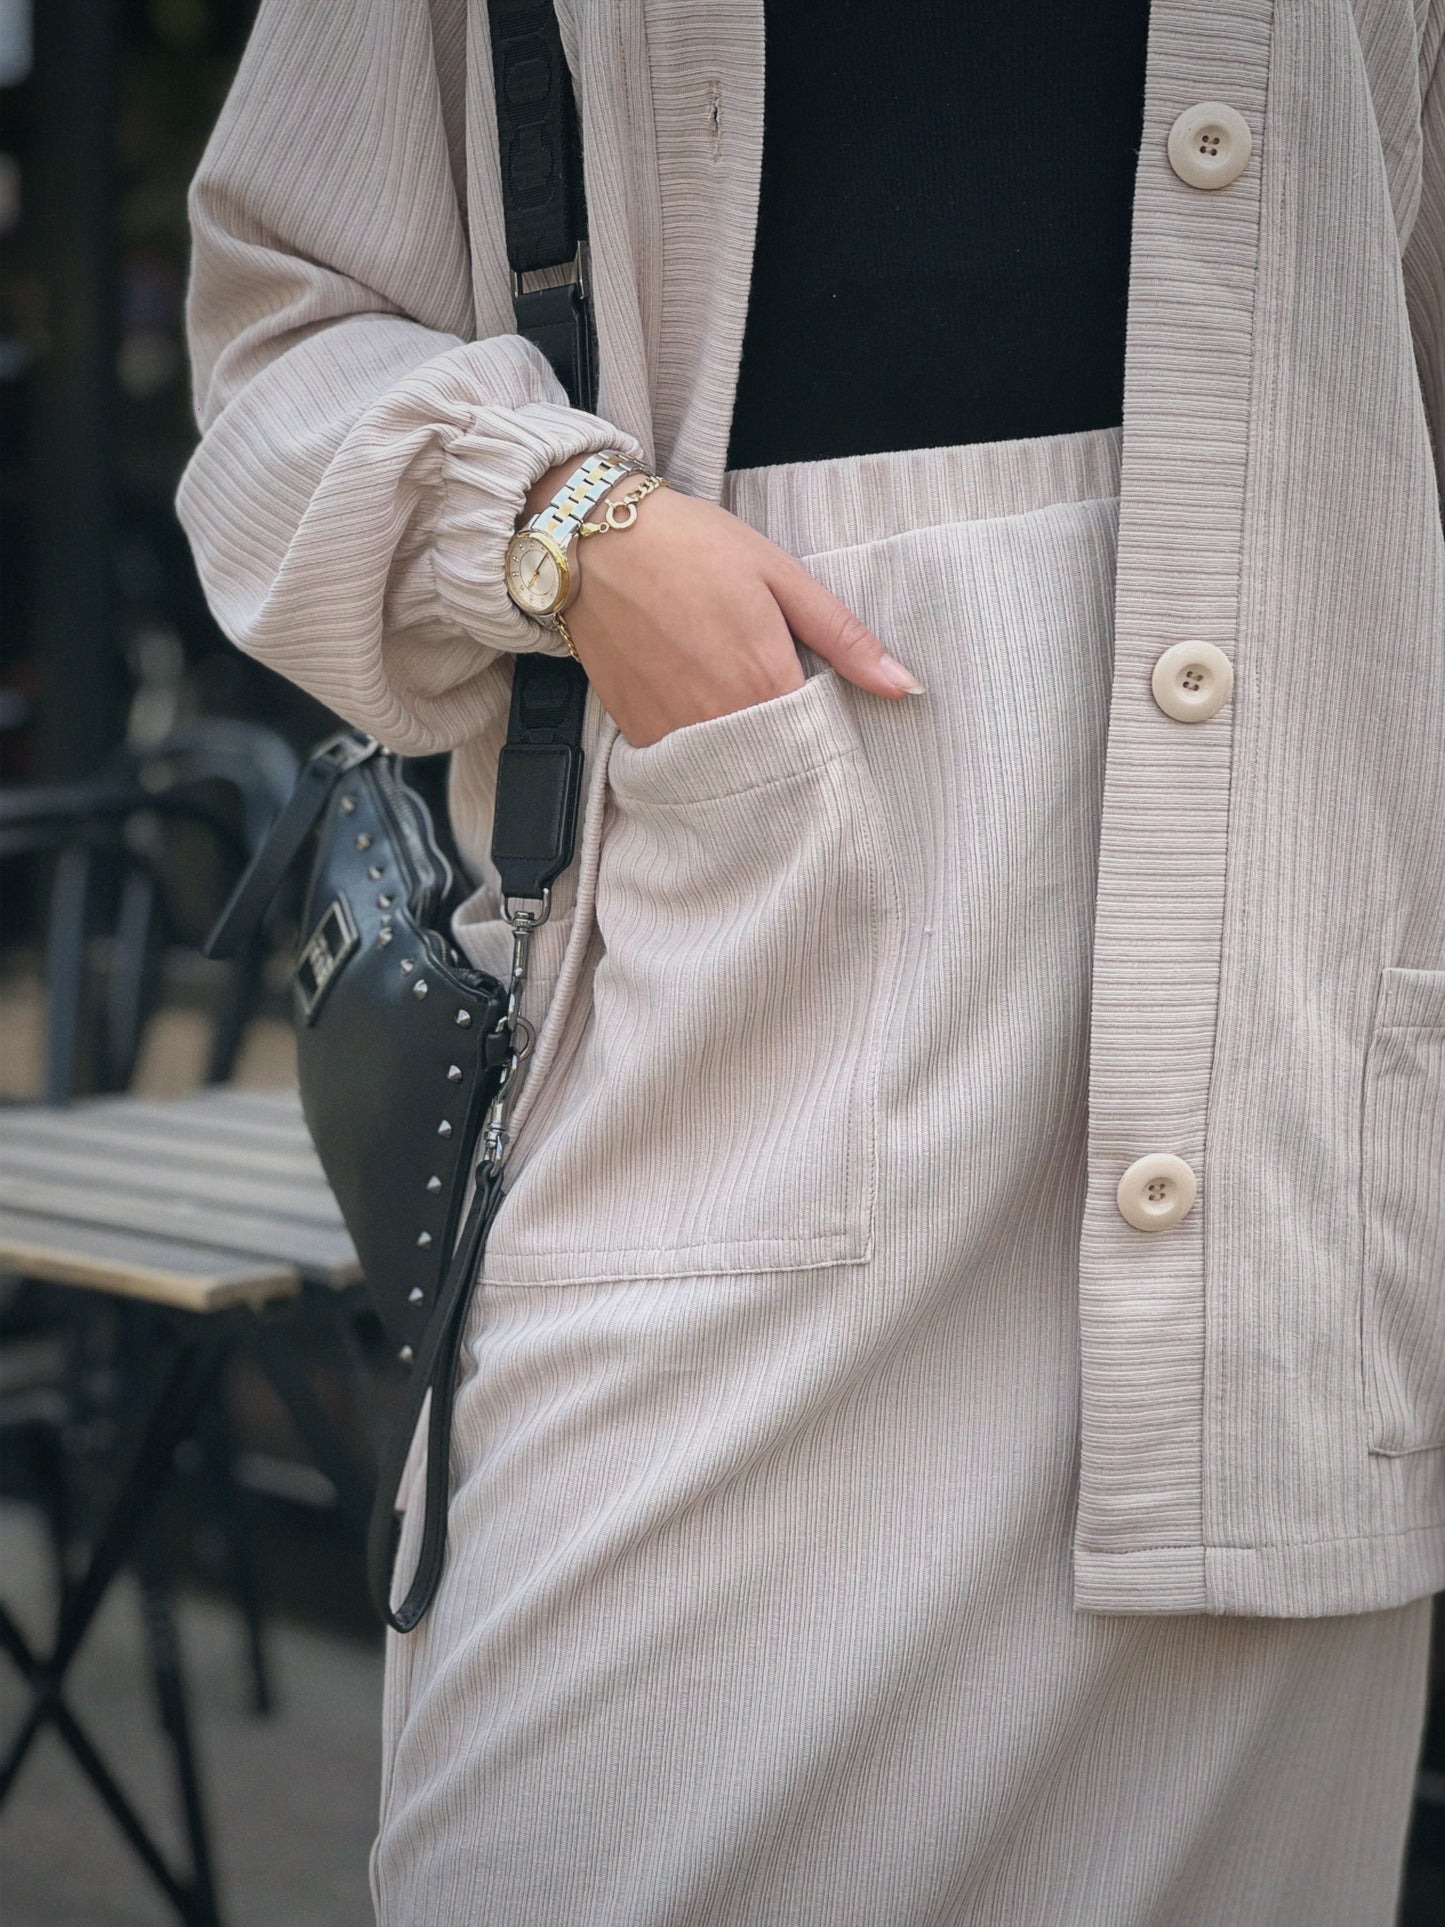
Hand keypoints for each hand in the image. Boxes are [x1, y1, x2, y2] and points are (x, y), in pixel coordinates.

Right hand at [521, 462, 923, 746]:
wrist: (592, 541)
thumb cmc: (691, 547)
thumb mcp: (780, 577)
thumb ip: (844, 638)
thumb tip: (904, 686)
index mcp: (764, 678)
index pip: (816, 745)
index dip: (828, 743)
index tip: (833, 736)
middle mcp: (718, 716)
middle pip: (774, 767)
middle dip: (789, 760)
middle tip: (792, 736)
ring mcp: (672, 729)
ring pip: (726, 772)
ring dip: (745, 761)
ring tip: (747, 725)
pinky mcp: (635, 731)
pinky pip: (680, 763)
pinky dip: (699, 754)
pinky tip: (703, 720)